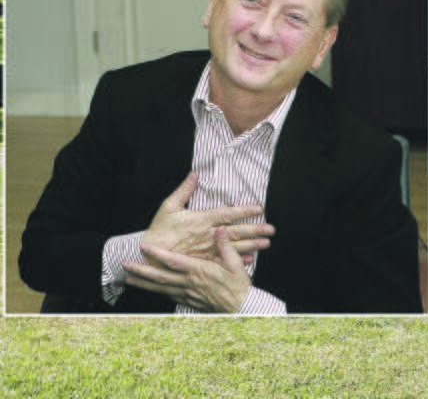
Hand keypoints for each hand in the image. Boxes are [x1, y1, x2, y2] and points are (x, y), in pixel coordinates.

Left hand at [126, 227, 251, 312]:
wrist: (240, 308)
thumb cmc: (238, 285)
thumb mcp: (235, 263)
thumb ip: (224, 246)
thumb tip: (219, 229)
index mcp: (199, 271)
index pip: (173, 261)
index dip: (157, 253)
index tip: (144, 246)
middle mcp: (188, 283)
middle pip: (160, 276)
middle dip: (141, 270)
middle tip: (125, 265)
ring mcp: (186, 294)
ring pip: (159, 288)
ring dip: (143, 283)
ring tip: (128, 278)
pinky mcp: (187, 301)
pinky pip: (167, 296)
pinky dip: (156, 292)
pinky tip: (149, 289)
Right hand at [144, 173, 272, 263]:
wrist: (148, 255)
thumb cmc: (158, 230)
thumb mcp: (168, 206)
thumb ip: (184, 190)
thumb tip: (195, 174)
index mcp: (201, 220)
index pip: (228, 213)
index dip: (244, 210)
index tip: (259, 208)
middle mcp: (207, 235)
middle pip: (236, 231)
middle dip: (255, 229)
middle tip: (271, 229)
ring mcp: (207, 250)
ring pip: (234, 247)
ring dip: (252, 245)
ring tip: (266, 243)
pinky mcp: (203, 262)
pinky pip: (224, 261)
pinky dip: (237, 261)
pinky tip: (251, 260)